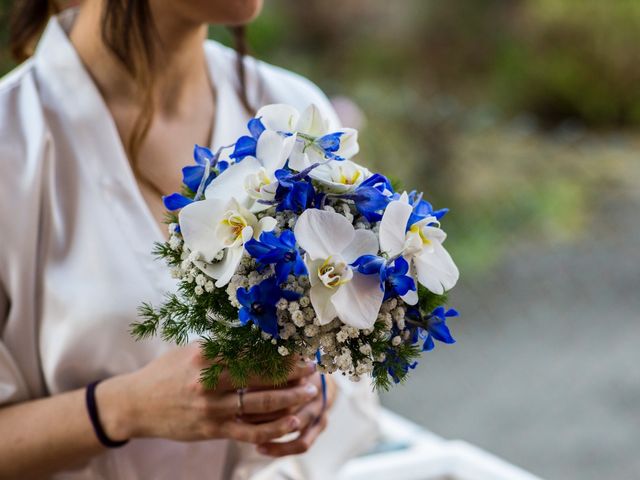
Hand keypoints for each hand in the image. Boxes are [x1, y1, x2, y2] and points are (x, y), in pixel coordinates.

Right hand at [97, 343, 319, 443]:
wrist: (136, 404)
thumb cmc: (166, 373)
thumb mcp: (190, 351)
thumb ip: (221, 347)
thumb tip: (256, 338)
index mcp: (206, 355)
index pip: (251, 351)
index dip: (279, 351)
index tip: (299, 348)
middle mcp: (209, 381)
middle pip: (261, 375)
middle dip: (291, 372)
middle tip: (313, 368)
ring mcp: (211, 408)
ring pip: (260, 404)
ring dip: (290, 399)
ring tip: (309, 393)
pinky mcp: (212, 430)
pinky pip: (249, 432)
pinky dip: (273, 429)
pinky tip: (292, 423)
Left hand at [240, 373, 337, 456]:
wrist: (322, 378)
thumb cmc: (294, 368)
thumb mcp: (285, 361)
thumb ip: (271, 368)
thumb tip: (241, 371)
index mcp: (308, 370)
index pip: (286, 380)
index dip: (263, 387)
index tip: (240, 390)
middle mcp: (317, 389)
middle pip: (290, 403)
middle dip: (262, 411)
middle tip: (238, 413)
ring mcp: (321, 408)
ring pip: (295, 424)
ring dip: (270, 430)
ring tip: (246, 431)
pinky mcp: (320, 425)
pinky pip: (302, 443)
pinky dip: (281, 449)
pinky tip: (260, 448)